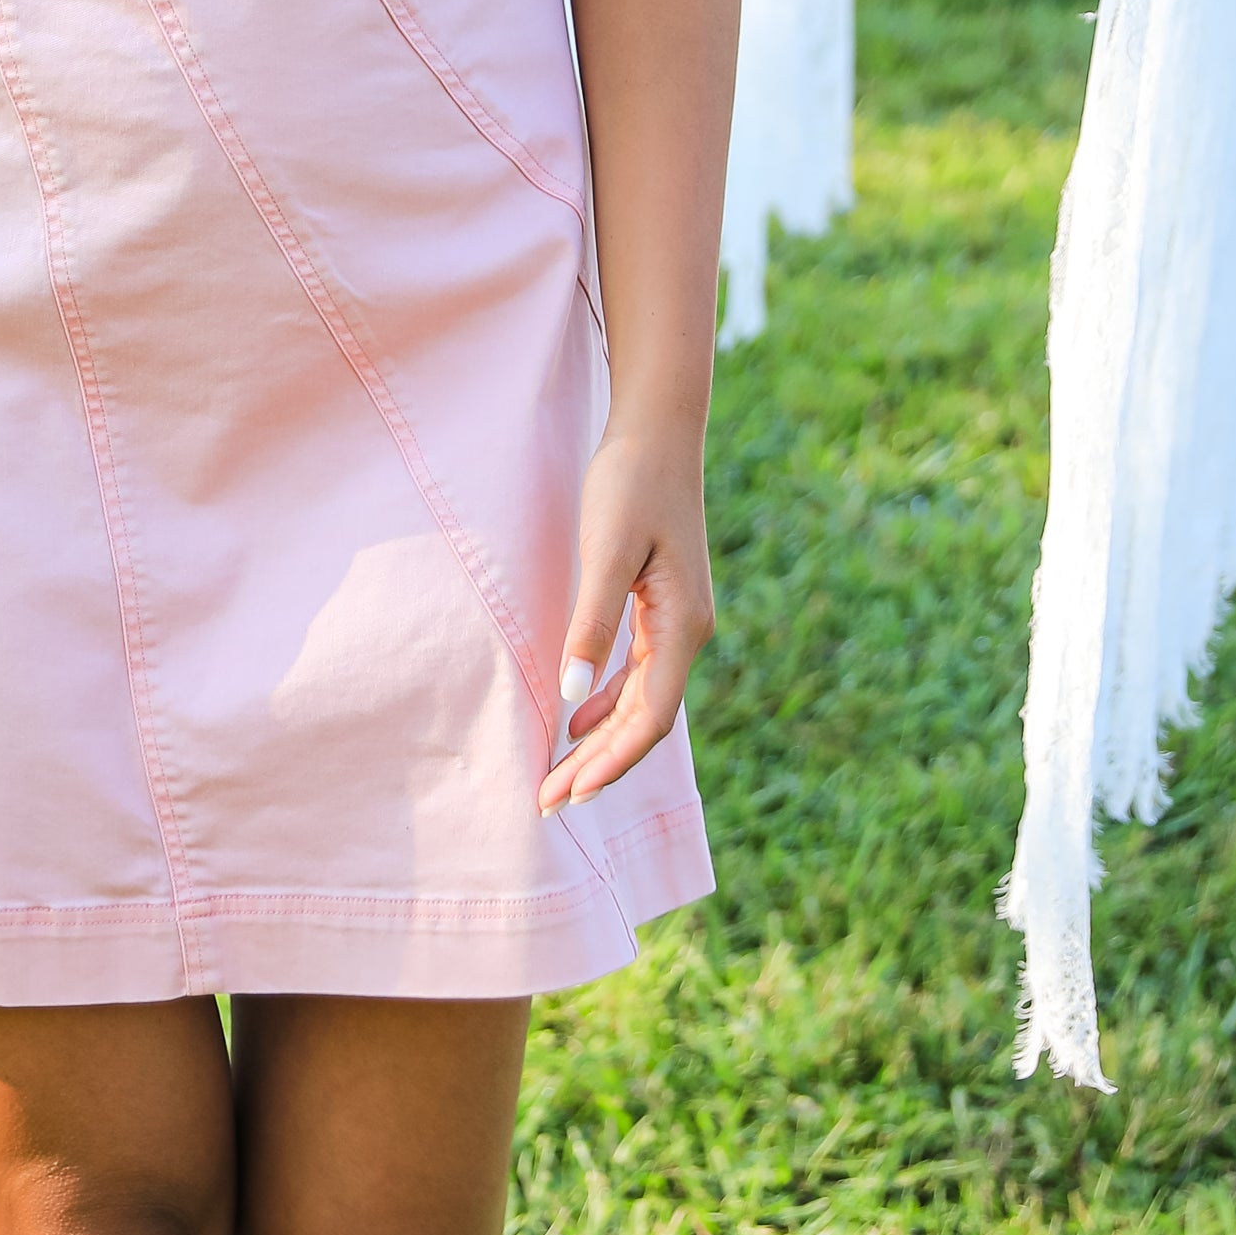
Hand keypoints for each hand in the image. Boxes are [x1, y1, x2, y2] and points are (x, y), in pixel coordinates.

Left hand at [538, 423, 714, 813]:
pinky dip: (607, 704)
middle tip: (548, 804)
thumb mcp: (604, 550)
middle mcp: (687, 633)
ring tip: (558, 777)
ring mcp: (677, 622)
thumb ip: (590, 622)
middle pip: (645, 721)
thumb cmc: (629, 482)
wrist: (657, 430)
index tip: (569, 795)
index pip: (649, 718)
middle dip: (598, 766)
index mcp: (681, 627)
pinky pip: (638, 675)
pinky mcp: (661, 607)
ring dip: (600, 742)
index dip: (610, 763)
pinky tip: (576, 720)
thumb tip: (572, 696)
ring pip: (641, 702)